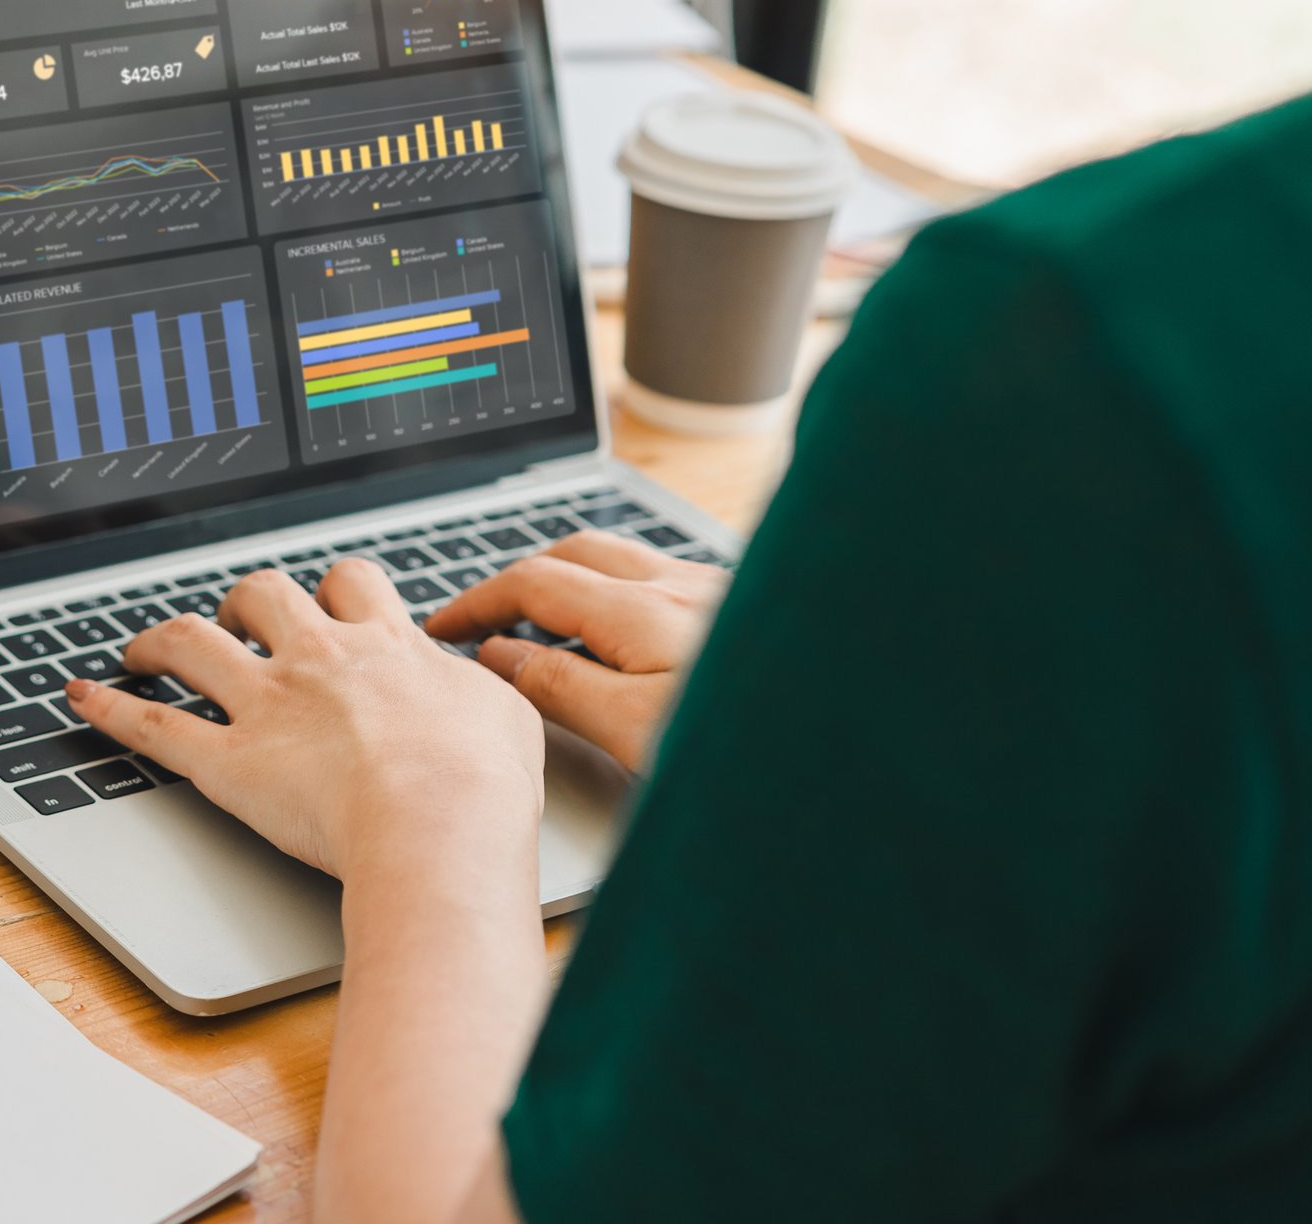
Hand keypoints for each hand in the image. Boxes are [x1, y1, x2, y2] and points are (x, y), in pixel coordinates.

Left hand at [66, 562, 545, 881]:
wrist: (438, 823)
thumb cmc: (483, 782)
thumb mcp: (505, 715)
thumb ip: (475, 689)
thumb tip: (471, 683)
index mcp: (385, 645)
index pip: (354, 584)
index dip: (338, 587)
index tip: (335, 599)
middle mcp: (318, 659)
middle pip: (267, 593)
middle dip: (248, 599)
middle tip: (241, 617)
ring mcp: (266, 706)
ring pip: (194, 643)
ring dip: (162, 637)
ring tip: (145, 645)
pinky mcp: (228, 762)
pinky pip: (155, 726)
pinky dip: (110, 710)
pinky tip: (81, 698)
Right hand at [425, 532, 728, 773]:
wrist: (868, 754)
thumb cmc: (752, 748)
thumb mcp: (635, 731)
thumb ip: (561, 687)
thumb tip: (499, 655)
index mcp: (643, 610)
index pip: (533, 583)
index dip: (478, 603)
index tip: (443, 629)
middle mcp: (681, 584)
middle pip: (574, 556)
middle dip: (518, 582)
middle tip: (483, 621)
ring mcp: (719, 593)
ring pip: (622, 562)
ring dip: (570, 583)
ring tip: (541, 625)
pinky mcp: (747, 613)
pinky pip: (662, 580)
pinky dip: (618, 594)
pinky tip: (623, 638)